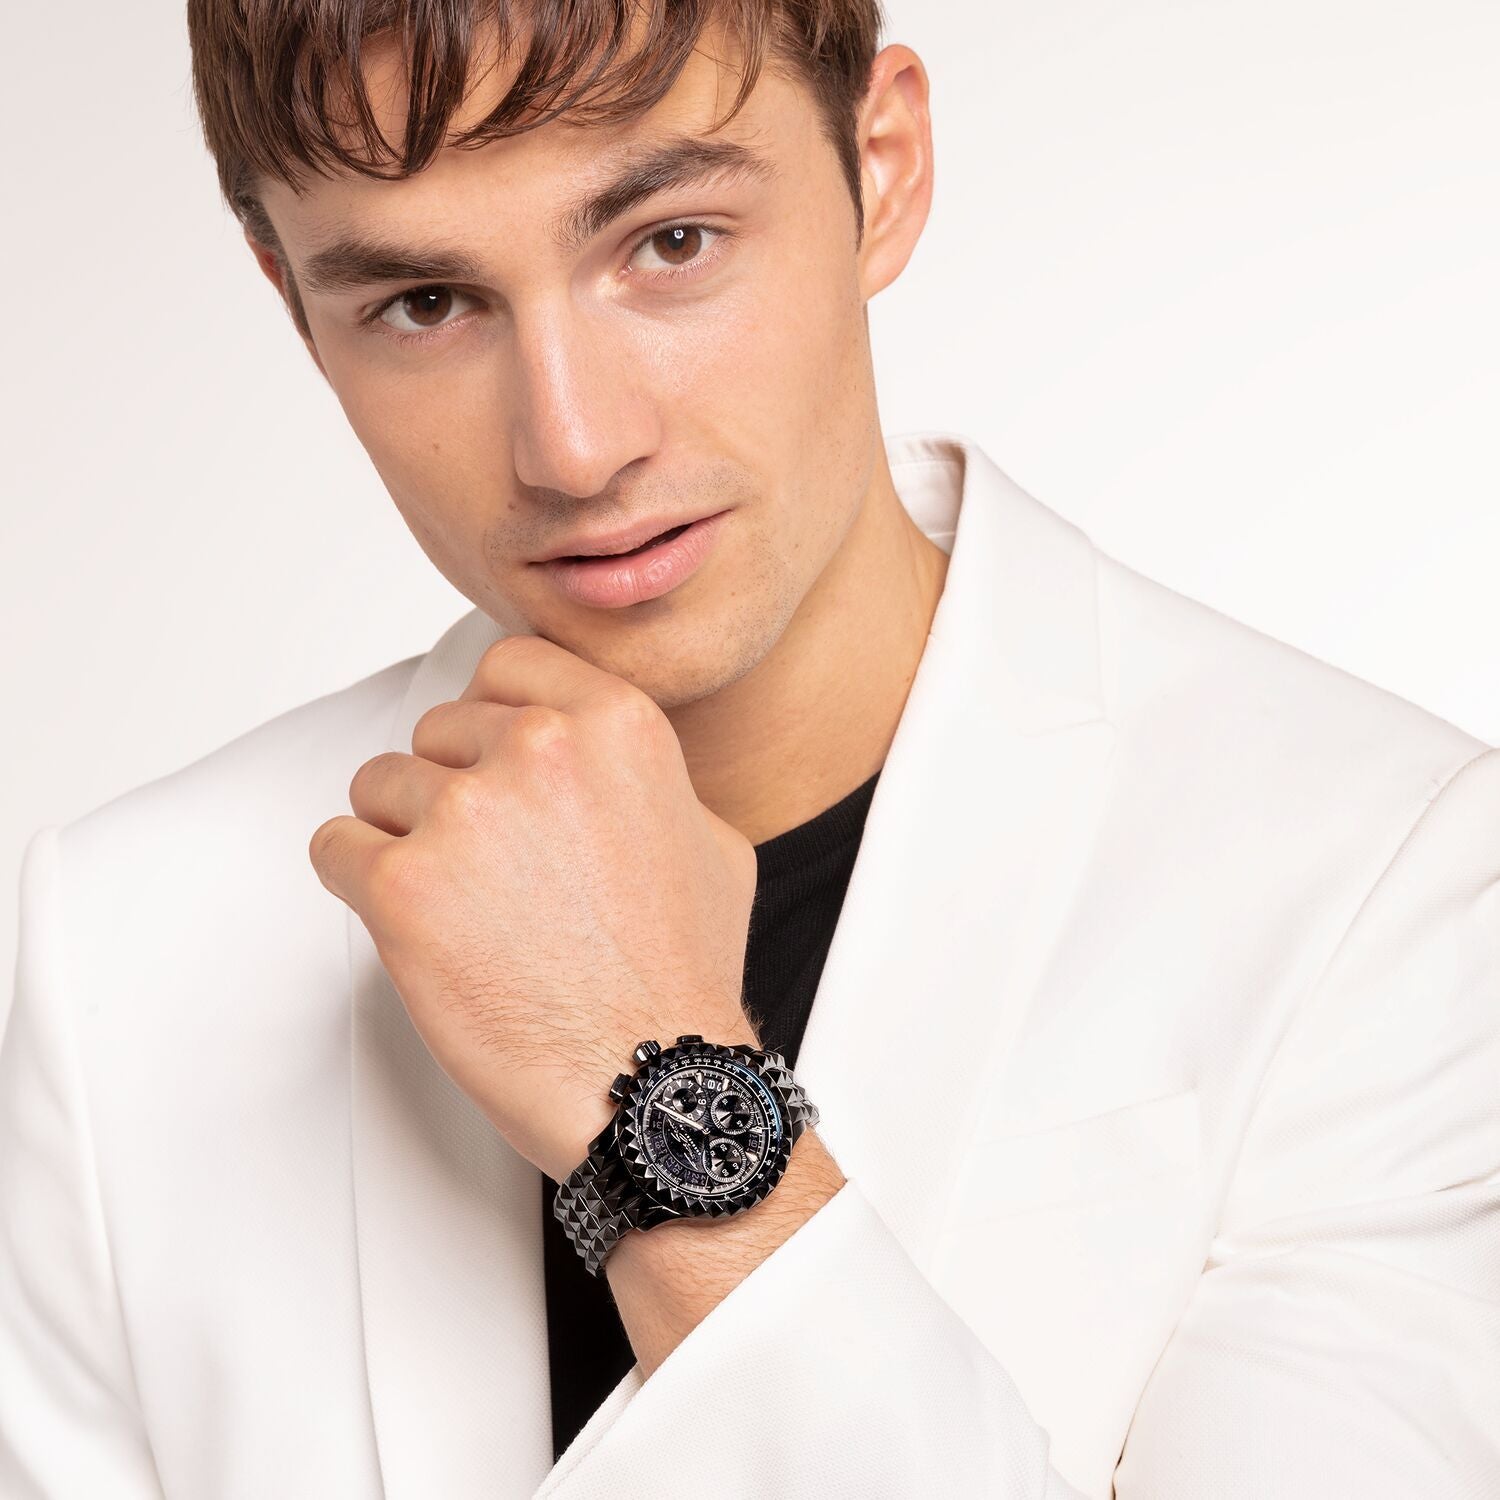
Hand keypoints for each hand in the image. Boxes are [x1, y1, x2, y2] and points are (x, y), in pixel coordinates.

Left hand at [308, 634, 761, 1180]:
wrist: (651, 1080)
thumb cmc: (680, 975)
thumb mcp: (712, 840)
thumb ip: (644, 778)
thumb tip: (604, 762)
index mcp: (615, 725)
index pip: (508, 665)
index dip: (493, 718)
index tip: (490, 758)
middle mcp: (539, 749)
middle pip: (439, 729)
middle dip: (452, 788)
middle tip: (485, 861)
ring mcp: (467, 813)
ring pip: (379, 785)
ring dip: (405, 838)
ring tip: (457, 903)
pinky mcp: (404, 885)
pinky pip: (334, 846)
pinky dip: (357, 881)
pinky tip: (408, 920)